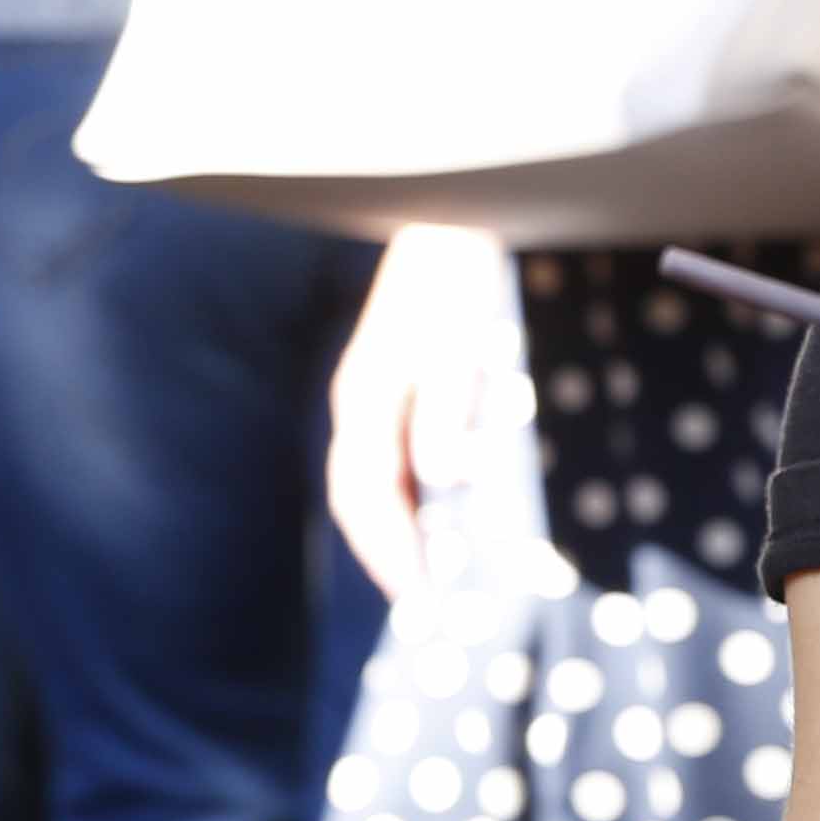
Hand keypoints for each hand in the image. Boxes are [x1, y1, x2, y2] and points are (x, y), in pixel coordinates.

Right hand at [324, 224, 520, 606]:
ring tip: (426, 572)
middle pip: (361, 497)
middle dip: (388, 552)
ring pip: (373, 478)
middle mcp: (359, 403)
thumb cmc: (460, 280)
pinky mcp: (393, 379)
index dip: (390, 552)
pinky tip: (436, 510)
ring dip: (395, 527)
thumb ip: (445, 412)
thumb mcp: (458, 345)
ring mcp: (372, 391)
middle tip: (422, 604)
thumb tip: (442, 482)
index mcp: (366, 402)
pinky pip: (390, 454)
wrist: (452, 216)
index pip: (367, 499)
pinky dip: (407, 493)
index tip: (418, 599)